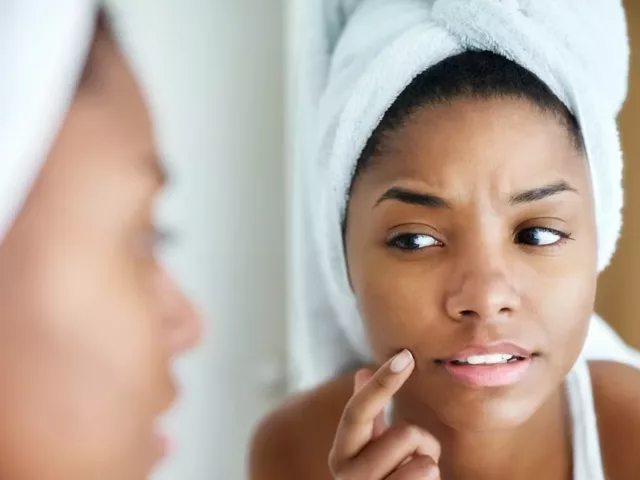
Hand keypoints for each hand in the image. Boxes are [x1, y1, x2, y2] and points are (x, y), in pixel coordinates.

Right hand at [328, 350, 440, 478]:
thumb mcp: (371, 448)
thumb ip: (367, 414)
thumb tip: (361, 371)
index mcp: (341, 455)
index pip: (357, 411)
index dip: (382, 382)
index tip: (406, 357)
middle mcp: (348, 479)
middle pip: (404, 434)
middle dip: (420, 440)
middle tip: (414, 455)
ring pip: (423, 461)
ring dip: (429, 465)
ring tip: (415, 476)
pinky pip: (427, 477)